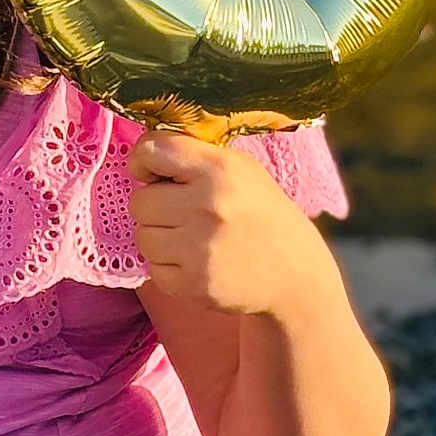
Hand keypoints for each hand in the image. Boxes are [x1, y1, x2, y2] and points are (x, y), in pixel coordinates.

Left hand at [127, 130, 329, 317]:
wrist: (296, 274)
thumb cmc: (258, 210)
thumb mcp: (237, 167)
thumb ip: (190, 154)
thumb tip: (139, 155)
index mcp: (219, 170)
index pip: (152, 150)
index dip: (143, 159)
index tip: (151, 170)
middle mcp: (208, 206)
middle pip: (139, 201)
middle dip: (154, 205)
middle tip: (180, 210)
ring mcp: (201, 249)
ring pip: (143, 236)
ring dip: (159, 237)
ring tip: (189, 236)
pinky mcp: (196, 285)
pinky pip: (154, 269)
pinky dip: (168, 266)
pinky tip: (195, 261)